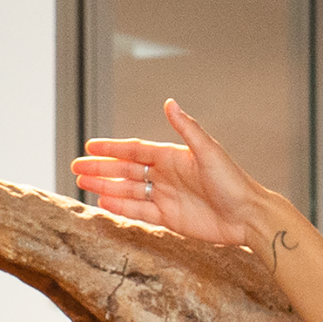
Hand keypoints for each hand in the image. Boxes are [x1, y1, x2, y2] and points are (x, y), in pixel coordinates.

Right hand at [72, 99, 284, 250]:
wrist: (247, 216)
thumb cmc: (232, 181)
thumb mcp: (208, 151)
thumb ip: (186, 128)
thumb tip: (169, 102)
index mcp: (172, 156)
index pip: (134, 150)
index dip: (111, 148)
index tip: (89, 146)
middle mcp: (166, 175)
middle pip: (125, 171)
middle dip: (100, 169)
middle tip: (76, 168)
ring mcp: (165, 197)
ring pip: (128, 191)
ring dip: (105, 187)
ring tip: (82, 184)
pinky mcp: (168, 219)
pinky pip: (138, 212)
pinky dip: (120, 208)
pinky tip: (103, 203)